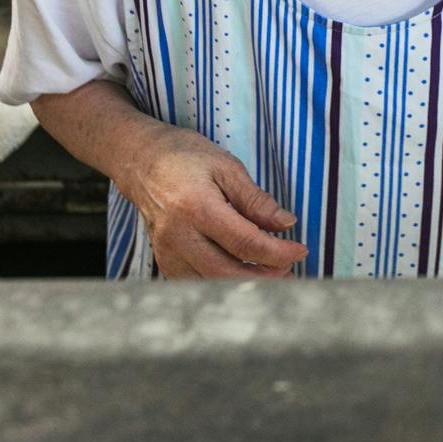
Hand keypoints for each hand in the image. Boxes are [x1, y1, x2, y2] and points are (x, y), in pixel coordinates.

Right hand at [119, 124, 310, 278]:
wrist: (142, 160)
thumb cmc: (186, 157)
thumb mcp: (227, 167)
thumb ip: (256, 199)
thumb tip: (286, 224)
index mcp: (197, 207)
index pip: (246, 242)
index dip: (277, 252)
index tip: (300, 251)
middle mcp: (178, 235)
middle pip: (227, 273)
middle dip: (264, 276)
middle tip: (288, 267)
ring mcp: (167, 251)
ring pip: (210, 284)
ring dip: (245, 283)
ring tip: (270, 271)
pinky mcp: (163, 260)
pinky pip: (194, 283)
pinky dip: (220, 284)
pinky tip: (240, 272)